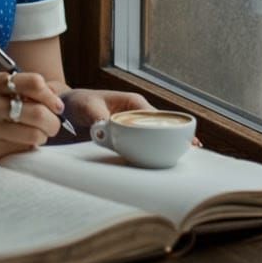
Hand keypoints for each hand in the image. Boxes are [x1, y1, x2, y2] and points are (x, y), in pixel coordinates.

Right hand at [0, 72, 64, 161]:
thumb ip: (17, 88)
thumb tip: (54, 99)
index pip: (32, 83)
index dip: (50, 95)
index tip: (55, 104)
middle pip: (38, 113)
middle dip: (53, 121)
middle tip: (53, 124)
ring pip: (33, 136)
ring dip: (42, 136)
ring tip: (37, 133)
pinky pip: (21, 150)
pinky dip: (28, 146)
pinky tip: (20, 141)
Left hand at [59, 89, 202, 146]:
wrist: (67, 107)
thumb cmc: (79, 102)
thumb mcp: (88, 107)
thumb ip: (98, 117)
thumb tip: (108, 128)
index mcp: (133, 102)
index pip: (156, 116)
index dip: (171, 127)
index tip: (185, 138)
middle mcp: (137, 113)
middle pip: (162, 126)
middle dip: (177, 136)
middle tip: (194, 148)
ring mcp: (134, 125)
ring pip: (156, 135)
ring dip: (169, 144)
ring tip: (187, 155)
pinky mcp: (128, 136)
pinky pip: (144, 143)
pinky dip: (154, 150)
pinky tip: (162, 161)